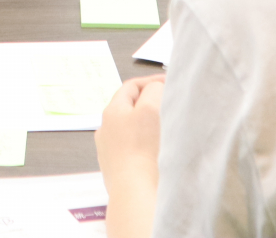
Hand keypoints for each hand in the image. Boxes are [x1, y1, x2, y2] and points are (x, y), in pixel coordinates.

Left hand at [96, 75, 163, 237]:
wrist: (136, 194)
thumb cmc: (143, 150)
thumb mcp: (150, 108)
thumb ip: (153, 91)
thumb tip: (155, 89)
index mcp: (111, 111)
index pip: (131, 87)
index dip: (151, 82)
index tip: (169, 84)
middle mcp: (105, 130)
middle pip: (130, 108)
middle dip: (150, 104)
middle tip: (169, 105)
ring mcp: (109, 152)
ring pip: (132, 130)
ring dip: (148, 126)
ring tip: (166, 129)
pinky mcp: (118, 171)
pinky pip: (133, 151)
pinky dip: (145, 146)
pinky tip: (158, 152)